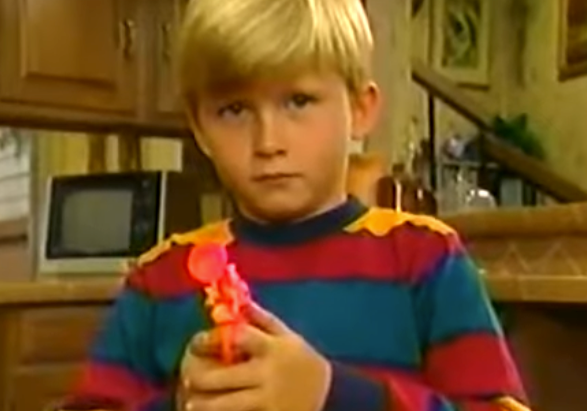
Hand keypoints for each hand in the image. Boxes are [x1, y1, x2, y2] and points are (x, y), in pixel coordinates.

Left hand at [181, 303, 331, 410]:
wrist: (330, 396)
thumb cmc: (303, 361)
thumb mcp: (288, 336)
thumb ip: (262, 320)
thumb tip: (239, 302)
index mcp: (272, 348)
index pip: (237, 338)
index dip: (212, 339)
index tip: (197, 342)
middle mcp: (267, 374)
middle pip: (223, 377)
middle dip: (199, 378)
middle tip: (187, 377)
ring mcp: (267, 400)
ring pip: (226, 405)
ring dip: (205, 405)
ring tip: (191, 403)